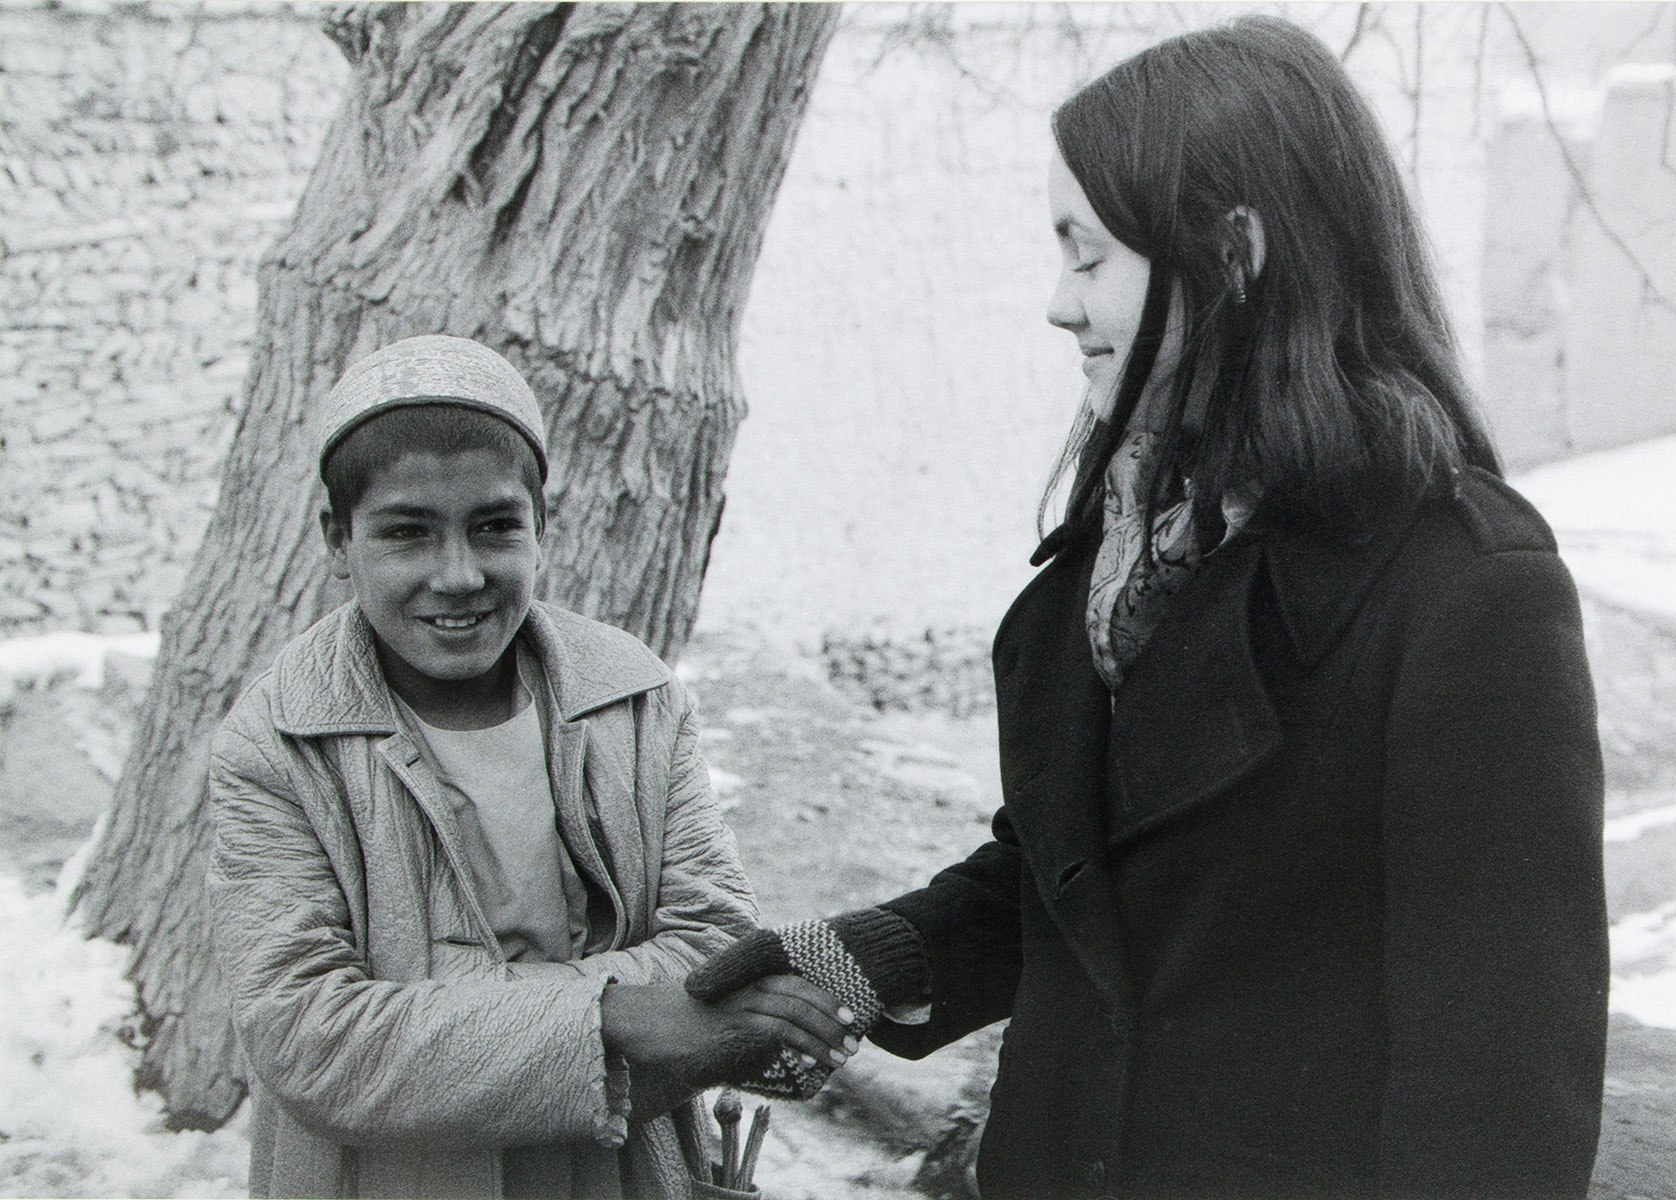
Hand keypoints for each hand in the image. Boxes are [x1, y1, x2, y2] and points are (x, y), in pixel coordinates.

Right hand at [601, 977, 856, 1088]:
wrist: (643, 1023)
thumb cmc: (677, 1026)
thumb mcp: (718, 1020)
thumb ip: (745, 1026)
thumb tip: (772, 1048)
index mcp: (746, 980)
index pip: (796, 983)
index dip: (825, 1000)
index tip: (847, 1019)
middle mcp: (747, 986)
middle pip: (803, 996)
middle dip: (832, 1020)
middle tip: (853, 1043)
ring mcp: (741, 1002)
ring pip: (797, 1014)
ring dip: (825, 1037)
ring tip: (843, 1057)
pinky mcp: (734, 1023)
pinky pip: (779, 1032)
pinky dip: (803, 1046)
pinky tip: (817, 1061)